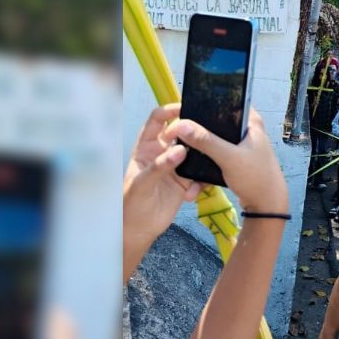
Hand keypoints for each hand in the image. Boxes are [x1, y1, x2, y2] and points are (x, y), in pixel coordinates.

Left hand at [124, 104, 202, 248]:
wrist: (138, 229)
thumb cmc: (131, 203)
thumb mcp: (141, 184)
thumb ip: (160, 166)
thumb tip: (180, 150)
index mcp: (147, 146)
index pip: (157, 120)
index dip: (170, 111)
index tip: (186, 108)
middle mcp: (163, 152)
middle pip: (180, 132)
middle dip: (192, 130)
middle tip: (205, 133)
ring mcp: (176, 166)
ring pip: (194, 151)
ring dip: (202, 154)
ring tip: (208, 160)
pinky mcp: (186, 181)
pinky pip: (200, 174)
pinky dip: (202, 180)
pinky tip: (193, 194)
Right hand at [174, 107, 288, 215]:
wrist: (267, 205)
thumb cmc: (256, 178)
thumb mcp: (229, 158)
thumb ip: (206, 141)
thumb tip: (181, 125)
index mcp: (251, 121)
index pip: (226, 102)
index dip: (203, 104)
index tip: (183, 110)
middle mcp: (246, 129)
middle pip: (215, 122)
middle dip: (197, 130)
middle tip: (177, 133)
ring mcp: (240, 145)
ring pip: (213, 140)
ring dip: (199, 149)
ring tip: (181, 152)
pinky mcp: (235, 159)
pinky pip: (215, 155)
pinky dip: (205, 163)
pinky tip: (192, 171)